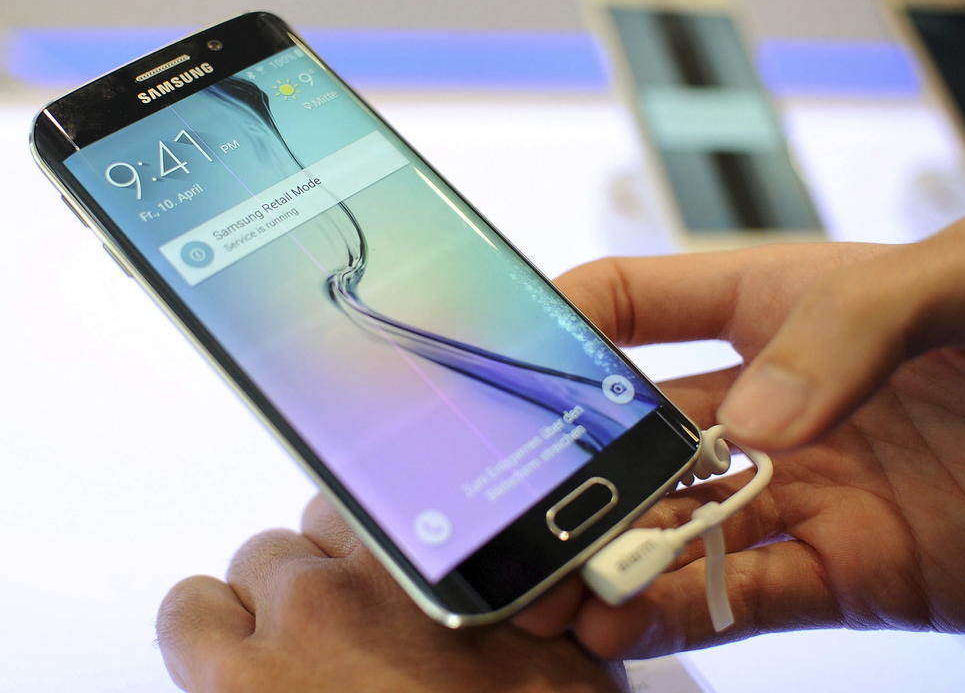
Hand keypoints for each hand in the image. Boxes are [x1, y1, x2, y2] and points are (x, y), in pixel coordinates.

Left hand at [157, 495, 625, 691]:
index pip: (389, 503)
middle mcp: (382, 572)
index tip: (381, 580)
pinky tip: (232, 667)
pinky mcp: (239, 678)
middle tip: (348, 635)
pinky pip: (189, 612)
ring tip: (298, 660)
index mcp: (455, 560)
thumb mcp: (561, 666)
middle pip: (326, 525)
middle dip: (332, 572)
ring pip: (260, 560)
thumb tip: (516, 594)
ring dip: (274, 602)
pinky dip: (205, 630)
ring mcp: (307, 616)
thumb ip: (520, 606)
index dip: (381, 551)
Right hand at [517, 214, 964, 657]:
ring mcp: (801, 490)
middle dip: (569, 469)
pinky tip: (620, 625)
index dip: (561, 321)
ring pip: (675, 526)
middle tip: (510, 508)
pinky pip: (740, 597)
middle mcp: (770, 400)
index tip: (502, 356)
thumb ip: (853, 326)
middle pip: (636, 434)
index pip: (635, 302)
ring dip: (610, 556)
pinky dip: (676, 613)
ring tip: (551, 589)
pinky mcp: (842, 574)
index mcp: (777, 307)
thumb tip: (750, 421)